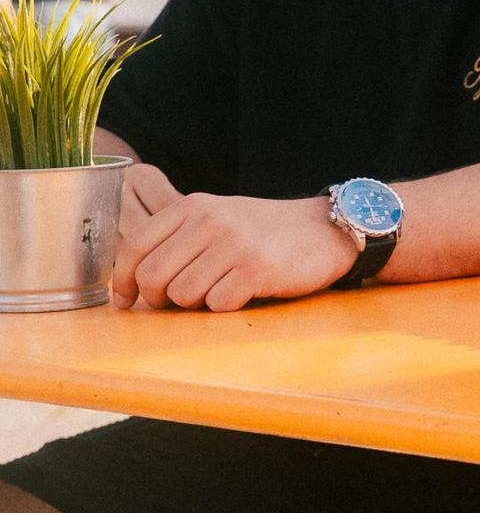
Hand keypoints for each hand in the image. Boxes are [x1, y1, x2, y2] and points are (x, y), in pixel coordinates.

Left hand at [111, 170, 358, 311]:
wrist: (323, 229)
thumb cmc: (262, 232)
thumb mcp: (217, 217)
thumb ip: (175, 238)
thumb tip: (129, 283)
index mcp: (194, 206)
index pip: (135, 245)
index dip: (123, 280)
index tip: (127, 299)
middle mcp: (210, 221)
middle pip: (153, 276)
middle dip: (158, 299)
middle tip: (177, 301)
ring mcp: (234, 244)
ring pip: (182, 295)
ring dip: (196, 303)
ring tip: (219, 289)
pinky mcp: (256, 269)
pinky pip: (217, 304)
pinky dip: (226, 306)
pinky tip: (243, 291)